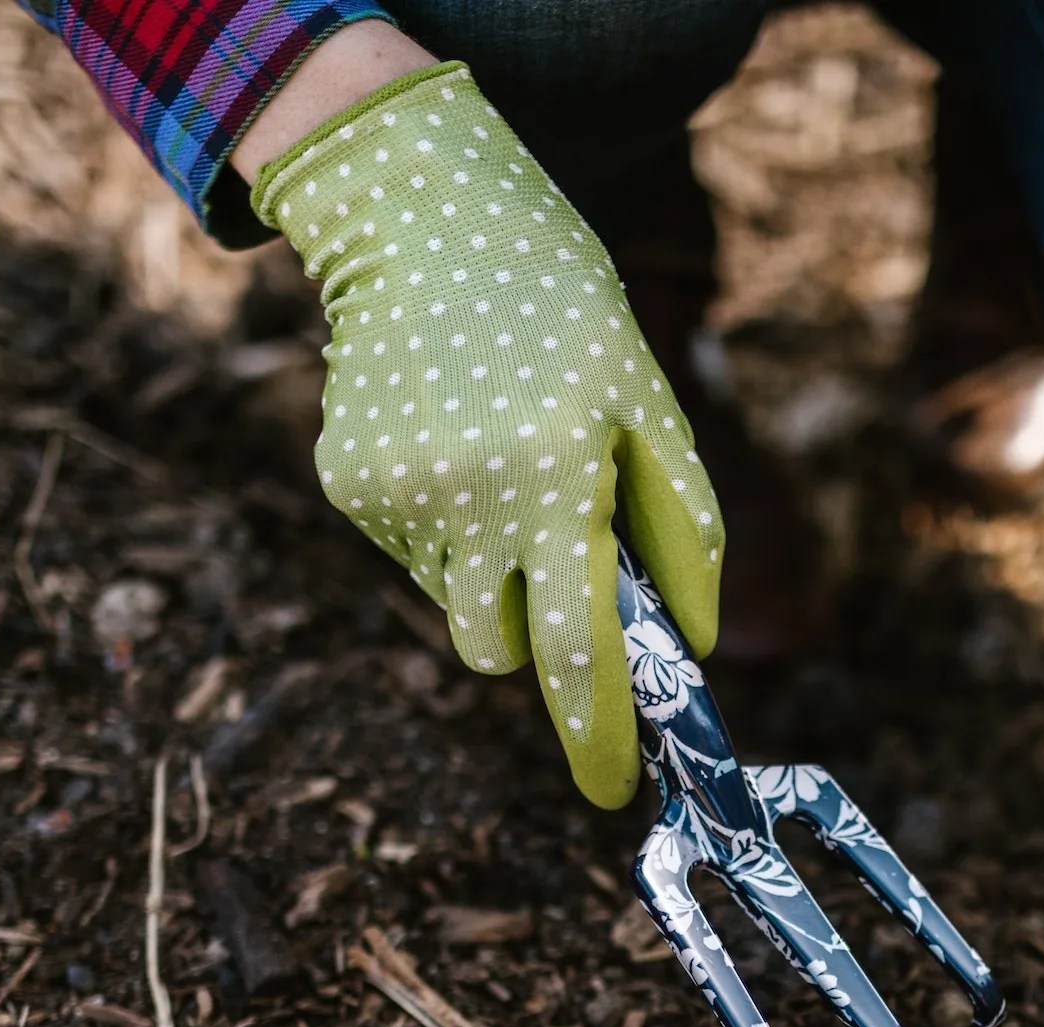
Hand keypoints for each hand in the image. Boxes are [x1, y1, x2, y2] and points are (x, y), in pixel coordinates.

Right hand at [249, 61, 723, 807]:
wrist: (421, 219)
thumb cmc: (562, 309)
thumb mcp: (646, 400)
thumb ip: (682, 528)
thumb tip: (695, 645)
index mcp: (552, 476)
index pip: (575, 646)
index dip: (595, 731)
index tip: (614, 790)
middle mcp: (464, 497)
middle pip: (502, 649)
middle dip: (539, 635)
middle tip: (558, 554)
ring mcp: (394, 496)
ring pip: (457, 604)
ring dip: (493, 567)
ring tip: (504, 461)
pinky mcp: (349, 486)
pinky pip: (416, 555)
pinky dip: (447, 525)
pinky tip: (452, 441)